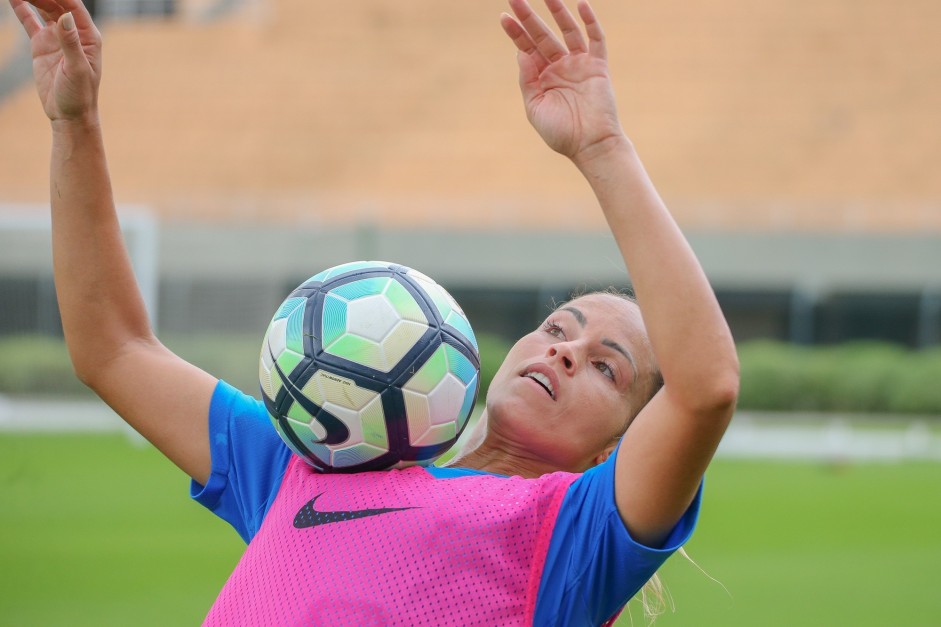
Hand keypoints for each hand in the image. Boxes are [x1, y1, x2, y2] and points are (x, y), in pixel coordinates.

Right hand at [9, 0, 101, 122]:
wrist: (68, 114)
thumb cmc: (80, 95)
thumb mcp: (77, 69)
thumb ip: (71, 43)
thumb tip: (64, 16)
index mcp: (88, 37)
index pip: (73, 7)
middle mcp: (73, 33)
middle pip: (57, 4)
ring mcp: (56, 37)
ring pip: (43, 8)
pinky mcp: (41, 44)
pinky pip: (30, 21)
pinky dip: (21, 8)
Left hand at [500, 0, 625, 161]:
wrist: (590, 145)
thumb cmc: (561, 133)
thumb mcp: (535, 108)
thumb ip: (527, 80)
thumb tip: (521, 53)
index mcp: (542, 78)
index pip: (527, 48)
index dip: (516, 33)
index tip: (504, 17)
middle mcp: (560, 67)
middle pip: (542, 35)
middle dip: (529, 17)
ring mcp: (579, 64)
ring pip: (567, 31)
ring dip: (557, 11)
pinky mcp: (598, 66)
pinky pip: (596, 39)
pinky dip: (590, 22)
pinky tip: (581, 5)